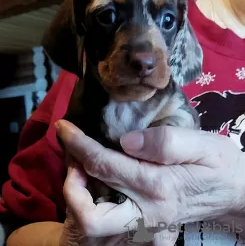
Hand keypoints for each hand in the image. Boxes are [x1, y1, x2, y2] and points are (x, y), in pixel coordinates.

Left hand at [56, 120, 244, 244]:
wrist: (236, 193)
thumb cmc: (222, 164)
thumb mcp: (202, 143)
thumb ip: (165, 142)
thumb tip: (126, 140)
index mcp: (160, 186)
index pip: (106, 165)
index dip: (79, 144)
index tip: (63, 127)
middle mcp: (148, 215)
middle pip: (91, 214)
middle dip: (72, 185)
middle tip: (74, 156)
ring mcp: (148, 229)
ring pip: (97, 226)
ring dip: (81, 196)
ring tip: (85, 166)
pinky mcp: (149, 233)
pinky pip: (111, 226)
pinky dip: (96, 204)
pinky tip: (103, 181)